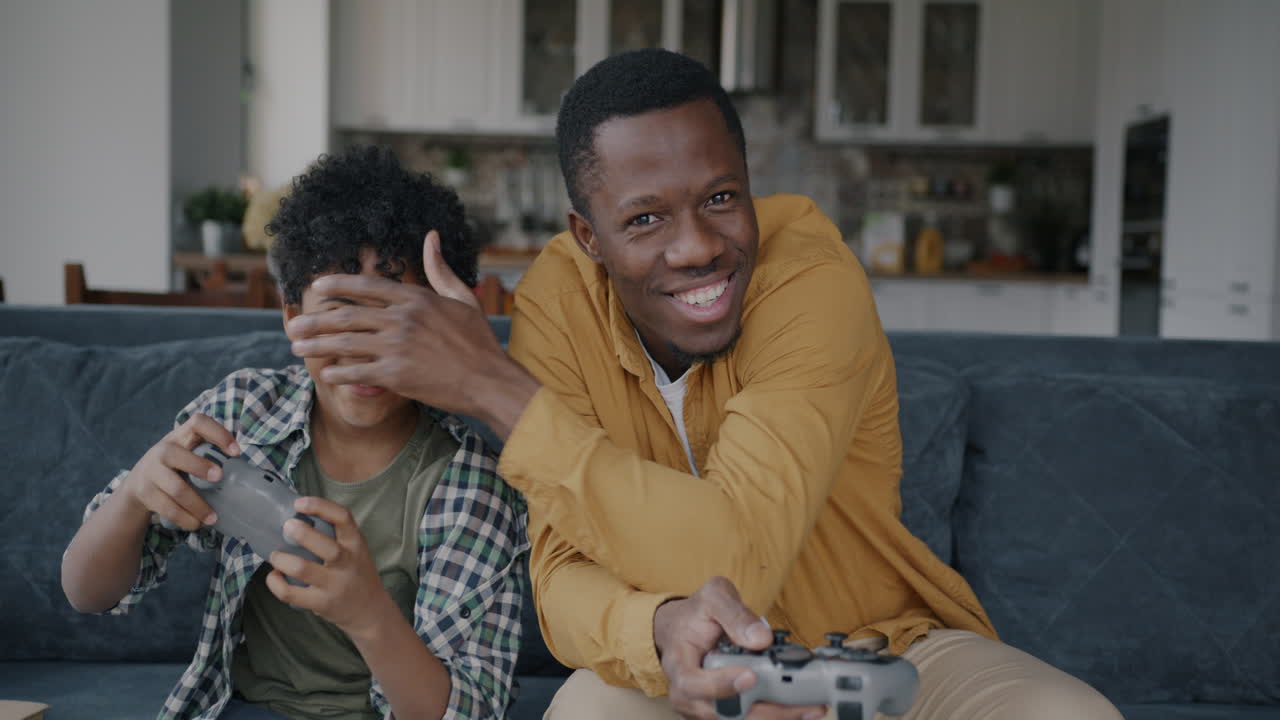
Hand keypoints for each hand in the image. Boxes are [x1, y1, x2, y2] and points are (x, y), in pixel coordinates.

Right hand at [122, 413, 240, 530]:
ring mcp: (151, 471)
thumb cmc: (176, 466)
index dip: (218, 433)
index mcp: (181, 436)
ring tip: (213, 518)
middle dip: (200, 467)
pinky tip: (196, 524)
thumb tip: (246, 473)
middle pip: (177, 455)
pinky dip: (184, 518)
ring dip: (197, 505)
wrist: (137, 483)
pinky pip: (167, 507)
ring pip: (175, 488)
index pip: (198, 422)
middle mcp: (163, 450)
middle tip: (220, 477)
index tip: (236, 452)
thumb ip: (209, 454)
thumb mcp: (188, 452)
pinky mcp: (144, 492)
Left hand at [264, 496, 389, 638]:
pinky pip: (290, 593)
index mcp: (356, 544)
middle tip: (286, 526)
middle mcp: (347, 563)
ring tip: (275, 555)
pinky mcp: (321, 603)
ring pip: (302, 569)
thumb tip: (296, 515)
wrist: (370, 611)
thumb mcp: (356, 549)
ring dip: (282, 559)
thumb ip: (335, 535)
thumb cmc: (356, 574)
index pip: (343, 518)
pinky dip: (275, 583)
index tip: (299, 503)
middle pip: (325, 546)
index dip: (320, 506)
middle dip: (302, 534)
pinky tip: (274, 576)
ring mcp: (334, 585)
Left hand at [285, 230, 538, 435]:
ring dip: (317, 345)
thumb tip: (431, 236)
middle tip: (294, 325)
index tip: (317, 286)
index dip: (338, 285)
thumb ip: (441, 269)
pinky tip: (325, 374)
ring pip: (345, 343)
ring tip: (297, 348)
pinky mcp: (396, 375)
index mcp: (416, 298)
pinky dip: (338, 373)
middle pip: (347, 315)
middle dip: (315, 319)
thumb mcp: (463, 298)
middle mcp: (402, 319)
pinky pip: (357, 371)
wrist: (489, 381)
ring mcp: (397, 347)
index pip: (367, 286)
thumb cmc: (478, 341)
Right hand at [654, 577, 826, 719]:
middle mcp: (688, 694)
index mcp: (679, 664)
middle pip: (722, 713)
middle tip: (800, 703)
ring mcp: (704, 708)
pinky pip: (746, 719)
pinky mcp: (721, 713)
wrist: (682, 629)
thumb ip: (735, 614)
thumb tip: (761, 638)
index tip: (750, 676)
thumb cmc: (696, 615)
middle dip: (764, 711)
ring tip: (810, 708)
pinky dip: (774, 716)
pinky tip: (799, 708)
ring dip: (775, 717)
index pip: (693, 684)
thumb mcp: (712, 597)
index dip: (721, 685)